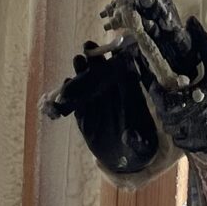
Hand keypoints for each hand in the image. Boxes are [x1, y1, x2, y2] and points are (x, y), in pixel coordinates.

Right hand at [44, 40, 164, 178]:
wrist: (124, 160)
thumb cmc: (139, 149)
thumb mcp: (140, 147)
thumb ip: (135, 141)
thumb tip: (129, 135)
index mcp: (131, 98)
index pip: (126, 75)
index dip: (121, 60)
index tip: (116, 48)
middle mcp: (113, 97)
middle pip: (104, 73)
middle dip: (97, 58)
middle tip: (89, 45)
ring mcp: (97, 104)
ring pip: (89, 83)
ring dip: (83, 70)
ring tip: (78, 59)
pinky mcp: (84, 115)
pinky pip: (76, 101)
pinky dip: (70, 92)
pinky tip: (66, 83)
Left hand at [149, 16, 206, 153]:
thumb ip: (203, 42)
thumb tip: (191, 20)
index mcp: (198, 97)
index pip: (165, 101)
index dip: (158, 94)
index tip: (159, 86)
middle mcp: (197, 119)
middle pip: (167, 119)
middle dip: (164, 108)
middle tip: (167, 98)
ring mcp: (203, 135)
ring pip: (174, 134)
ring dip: (172, 123)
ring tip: (176, 111)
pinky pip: (186, 145)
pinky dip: (182, 137)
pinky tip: (186, 125)